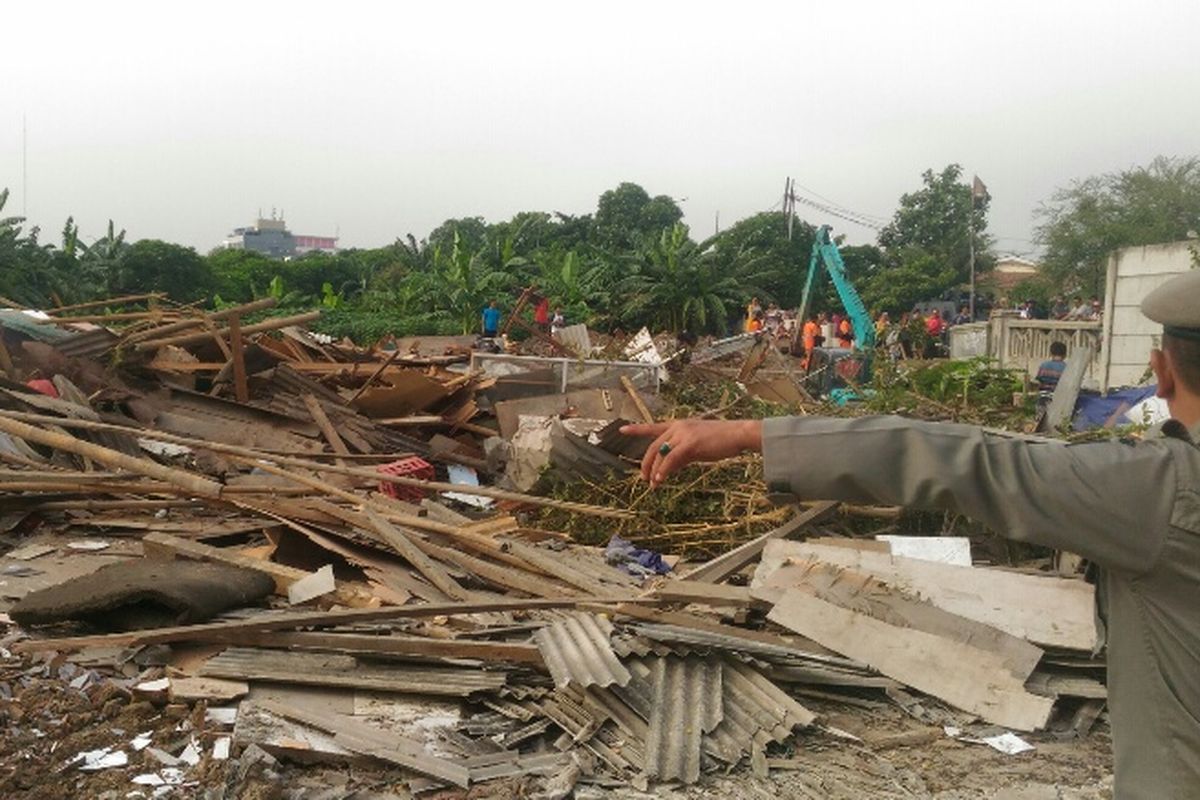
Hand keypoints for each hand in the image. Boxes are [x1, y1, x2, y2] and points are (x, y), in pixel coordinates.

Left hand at [620, 419, 762, 487]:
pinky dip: (663, 471)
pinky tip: (660, 479)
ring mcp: (683, 434)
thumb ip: (680, 457)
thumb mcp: (696, 449)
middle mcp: (678, 427)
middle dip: (646, 463)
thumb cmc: (720, 441)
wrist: (737, 435)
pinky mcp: (690, 443)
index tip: (622, 429)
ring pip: (660, 454)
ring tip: (653, 483)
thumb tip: (667, 470)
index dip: (636, 429)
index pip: (653, 427)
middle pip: (654, 446)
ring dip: (654, 470)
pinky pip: (670, 459)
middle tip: (643, 477)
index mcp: (678, 426)